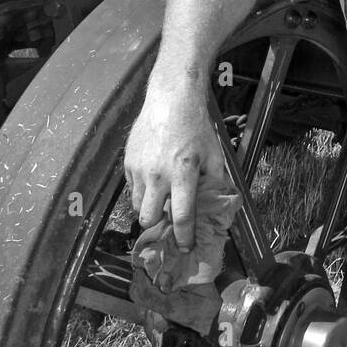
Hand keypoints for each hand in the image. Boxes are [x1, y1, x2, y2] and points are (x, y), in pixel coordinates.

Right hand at [124, 81, 233, 252]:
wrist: (171, 99)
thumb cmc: (195, 126)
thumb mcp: (213, 154)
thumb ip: (215, 181)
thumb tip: (218, 204)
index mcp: (183, 174)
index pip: (181, 217)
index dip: (183, 237)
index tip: (184, 247)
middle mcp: (157, 175)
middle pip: (149, 218)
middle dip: (159, 226)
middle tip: (168, 223)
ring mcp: (139, 169)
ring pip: (138, 205)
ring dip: (149, 209)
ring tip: (161, 202)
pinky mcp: (128, 162)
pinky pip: (131, 187)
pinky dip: (141, 191)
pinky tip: (153, 181)